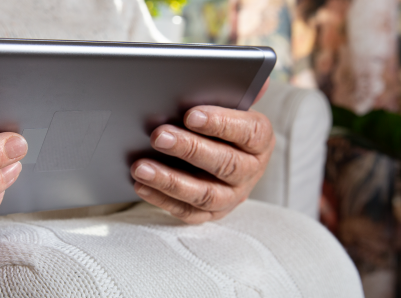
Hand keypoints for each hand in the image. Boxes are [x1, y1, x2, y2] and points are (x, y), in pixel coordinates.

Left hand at [131, 88, 273, 223]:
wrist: (213, 158)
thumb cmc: (216, 123)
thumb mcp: (226, 104)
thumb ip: (235, 90)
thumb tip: (258, 78)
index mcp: (259, 140)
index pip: (248, 132)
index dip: (221, 124)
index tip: (191, 114)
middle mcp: (249, 171)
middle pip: (225, 164)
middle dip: (189, 149)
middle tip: (158, 135)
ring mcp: (230, 196)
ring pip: (204, 193)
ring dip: (170, 180)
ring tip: (140, 167)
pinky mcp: (208, 214)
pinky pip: (186, 212)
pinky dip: (161, 199)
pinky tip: (140, 185)